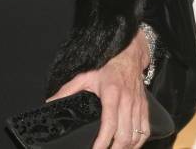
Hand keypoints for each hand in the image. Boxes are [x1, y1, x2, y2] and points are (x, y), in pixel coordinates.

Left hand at [46, 29, 150, 148]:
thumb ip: (68, 90)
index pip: (109, 124)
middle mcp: (127, 101)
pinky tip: (129, 146)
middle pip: (124, 135)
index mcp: (111, 94)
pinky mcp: (145, 107)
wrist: (128, 55)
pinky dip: (138, 143)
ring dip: (125, 148)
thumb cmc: (107, 66)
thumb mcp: (85, 76)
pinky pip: (145, 131)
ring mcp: (137, 105)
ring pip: (135, 136)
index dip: (102, 142)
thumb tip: (51, 102)